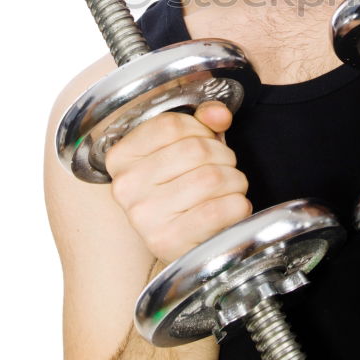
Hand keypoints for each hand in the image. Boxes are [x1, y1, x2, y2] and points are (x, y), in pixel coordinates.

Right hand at [104, 101, 251, 264]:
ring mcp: (144, 216)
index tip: (206, 141)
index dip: (201, 128)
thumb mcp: (183, 150)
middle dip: (223, 156)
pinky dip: (238, 205)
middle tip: (224, 168)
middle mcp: (126, 187)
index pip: (170, 124)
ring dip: (235, 180)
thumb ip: (201, 123)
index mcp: (122, 157)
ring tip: (230, 188)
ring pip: (211, 177)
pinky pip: (218, 210)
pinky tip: (232, 207)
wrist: (181, 245)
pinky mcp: (167, 241)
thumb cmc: (181, 193)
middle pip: (195, 149)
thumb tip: (218, 114)